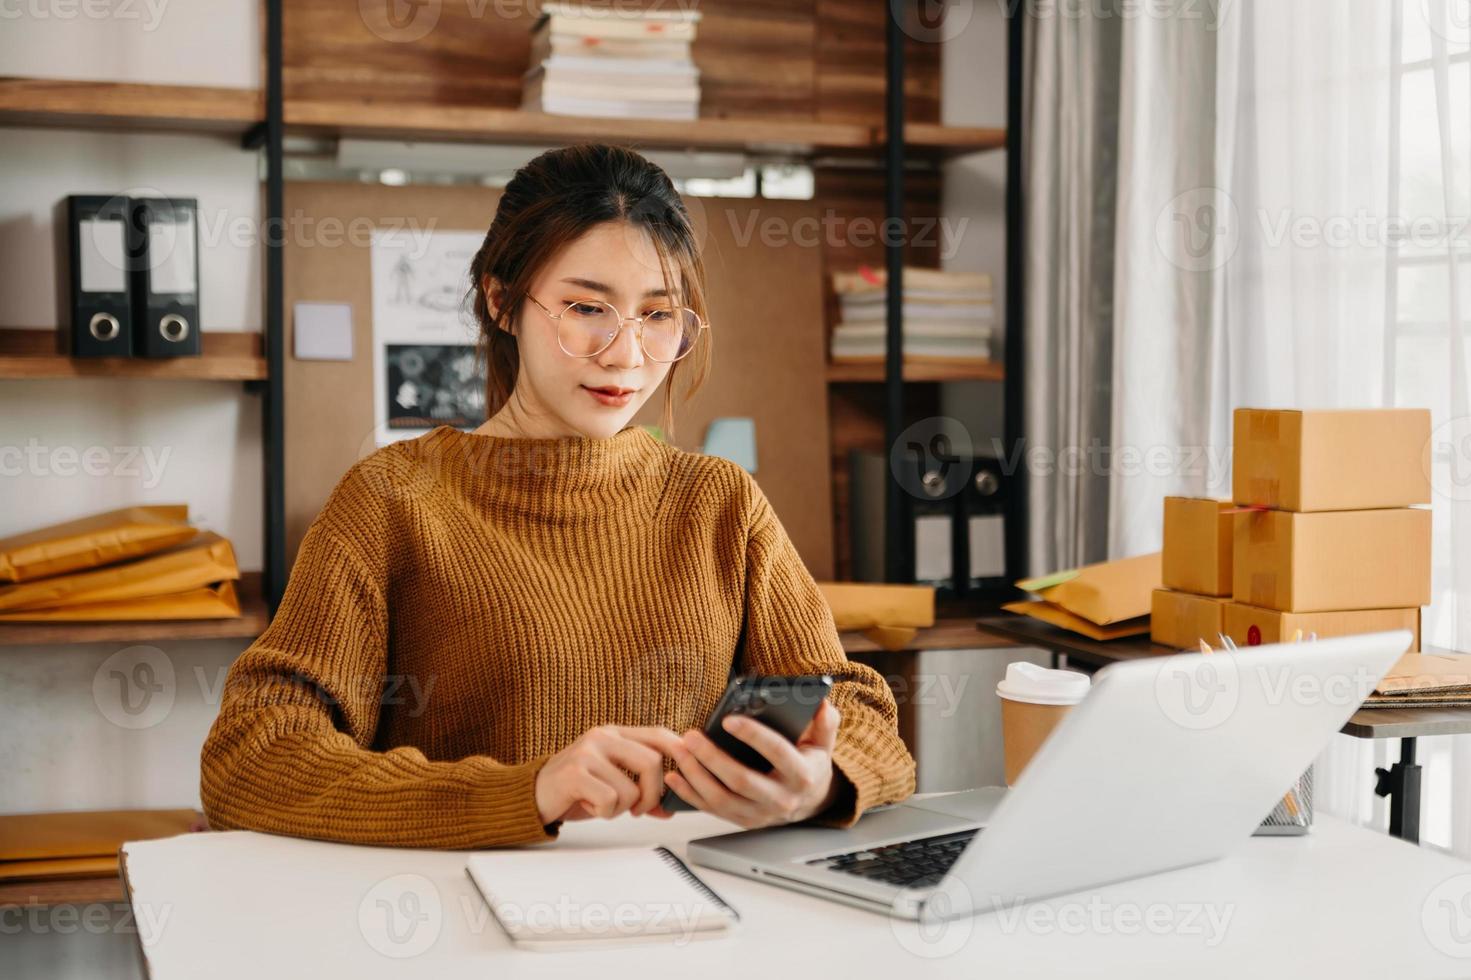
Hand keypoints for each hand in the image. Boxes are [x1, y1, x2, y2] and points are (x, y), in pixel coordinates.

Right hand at [535, 724, 683, 825]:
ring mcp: (588, 752)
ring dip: (621, 809)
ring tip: (602, 804)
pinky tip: (588, 806)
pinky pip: (610, 800)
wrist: (530, 796)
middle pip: (652, 763)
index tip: (687, 773)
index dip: (679, 751)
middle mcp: (602, 737)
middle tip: (638, 810)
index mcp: (614, 734)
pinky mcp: (575, 773)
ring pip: (631, 789)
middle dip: (652, 795)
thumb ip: (640, 791)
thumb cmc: (574, 790)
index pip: (658, 734)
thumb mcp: (610, 785)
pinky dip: (604, 813)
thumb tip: (670, 809)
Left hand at [664, 700, 843, 828]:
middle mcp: (781, 799)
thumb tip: (822, 703)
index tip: (729, 719)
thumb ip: (824, 723)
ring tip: (680, 751)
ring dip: (696, 775)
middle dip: (713, 757)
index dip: (753, 735)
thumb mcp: (823, 742)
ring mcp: (760, 814)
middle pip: (741, 780)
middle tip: (692, 736)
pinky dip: (690, 794)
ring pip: (722, 798)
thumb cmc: (809, 764)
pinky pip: (712, 810)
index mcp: (801, 775)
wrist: (808, 801)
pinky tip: (675, 776)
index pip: (776, 752)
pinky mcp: (742, 821)